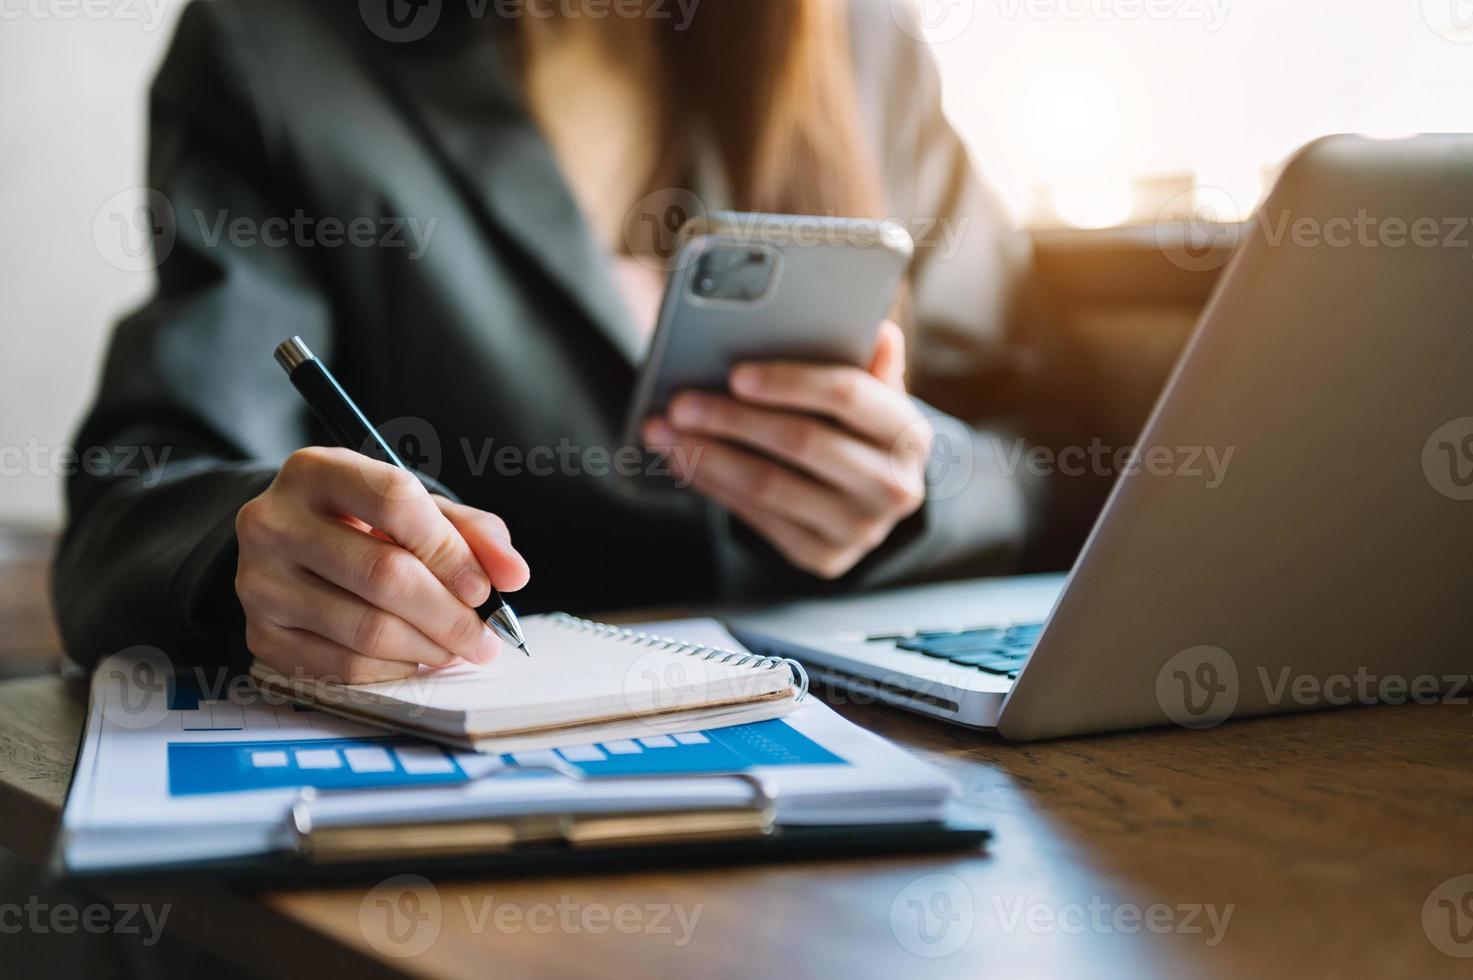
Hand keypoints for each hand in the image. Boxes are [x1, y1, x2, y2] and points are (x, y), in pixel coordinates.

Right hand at [235, 447, 529, 683]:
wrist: (292, 548)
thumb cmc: (366, 523)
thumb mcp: (417, 509)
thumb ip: (471, 532)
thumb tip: (513, 574)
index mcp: (316, 470)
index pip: (394, 502)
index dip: (449, 550)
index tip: (485, 588)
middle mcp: (274, 521)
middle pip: (382, 574)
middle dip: (449, 614)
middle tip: (486, 637)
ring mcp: (258, 581)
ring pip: (366, 628)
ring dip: (428, 647)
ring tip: (457, 648)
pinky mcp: (260, 635)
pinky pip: (343, 667)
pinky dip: (394, 670)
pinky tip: (417, 658)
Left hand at [643, 321, 932, 578]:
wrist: (872, 499)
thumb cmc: (859, 431)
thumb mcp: (873, 396)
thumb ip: (868, 365)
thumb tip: (878, 331)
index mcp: (908, 432)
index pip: (848, 396)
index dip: (789, 382)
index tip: (736, 373)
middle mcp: (892, 486)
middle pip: (801, 442)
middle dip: (732, 419)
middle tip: (680, 402)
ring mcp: (859, 528)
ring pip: (769, 485)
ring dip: (707, 455)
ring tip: (663, 431)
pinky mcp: (823, 557)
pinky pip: (757, 518)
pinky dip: (713, 485)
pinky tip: (683, 461)